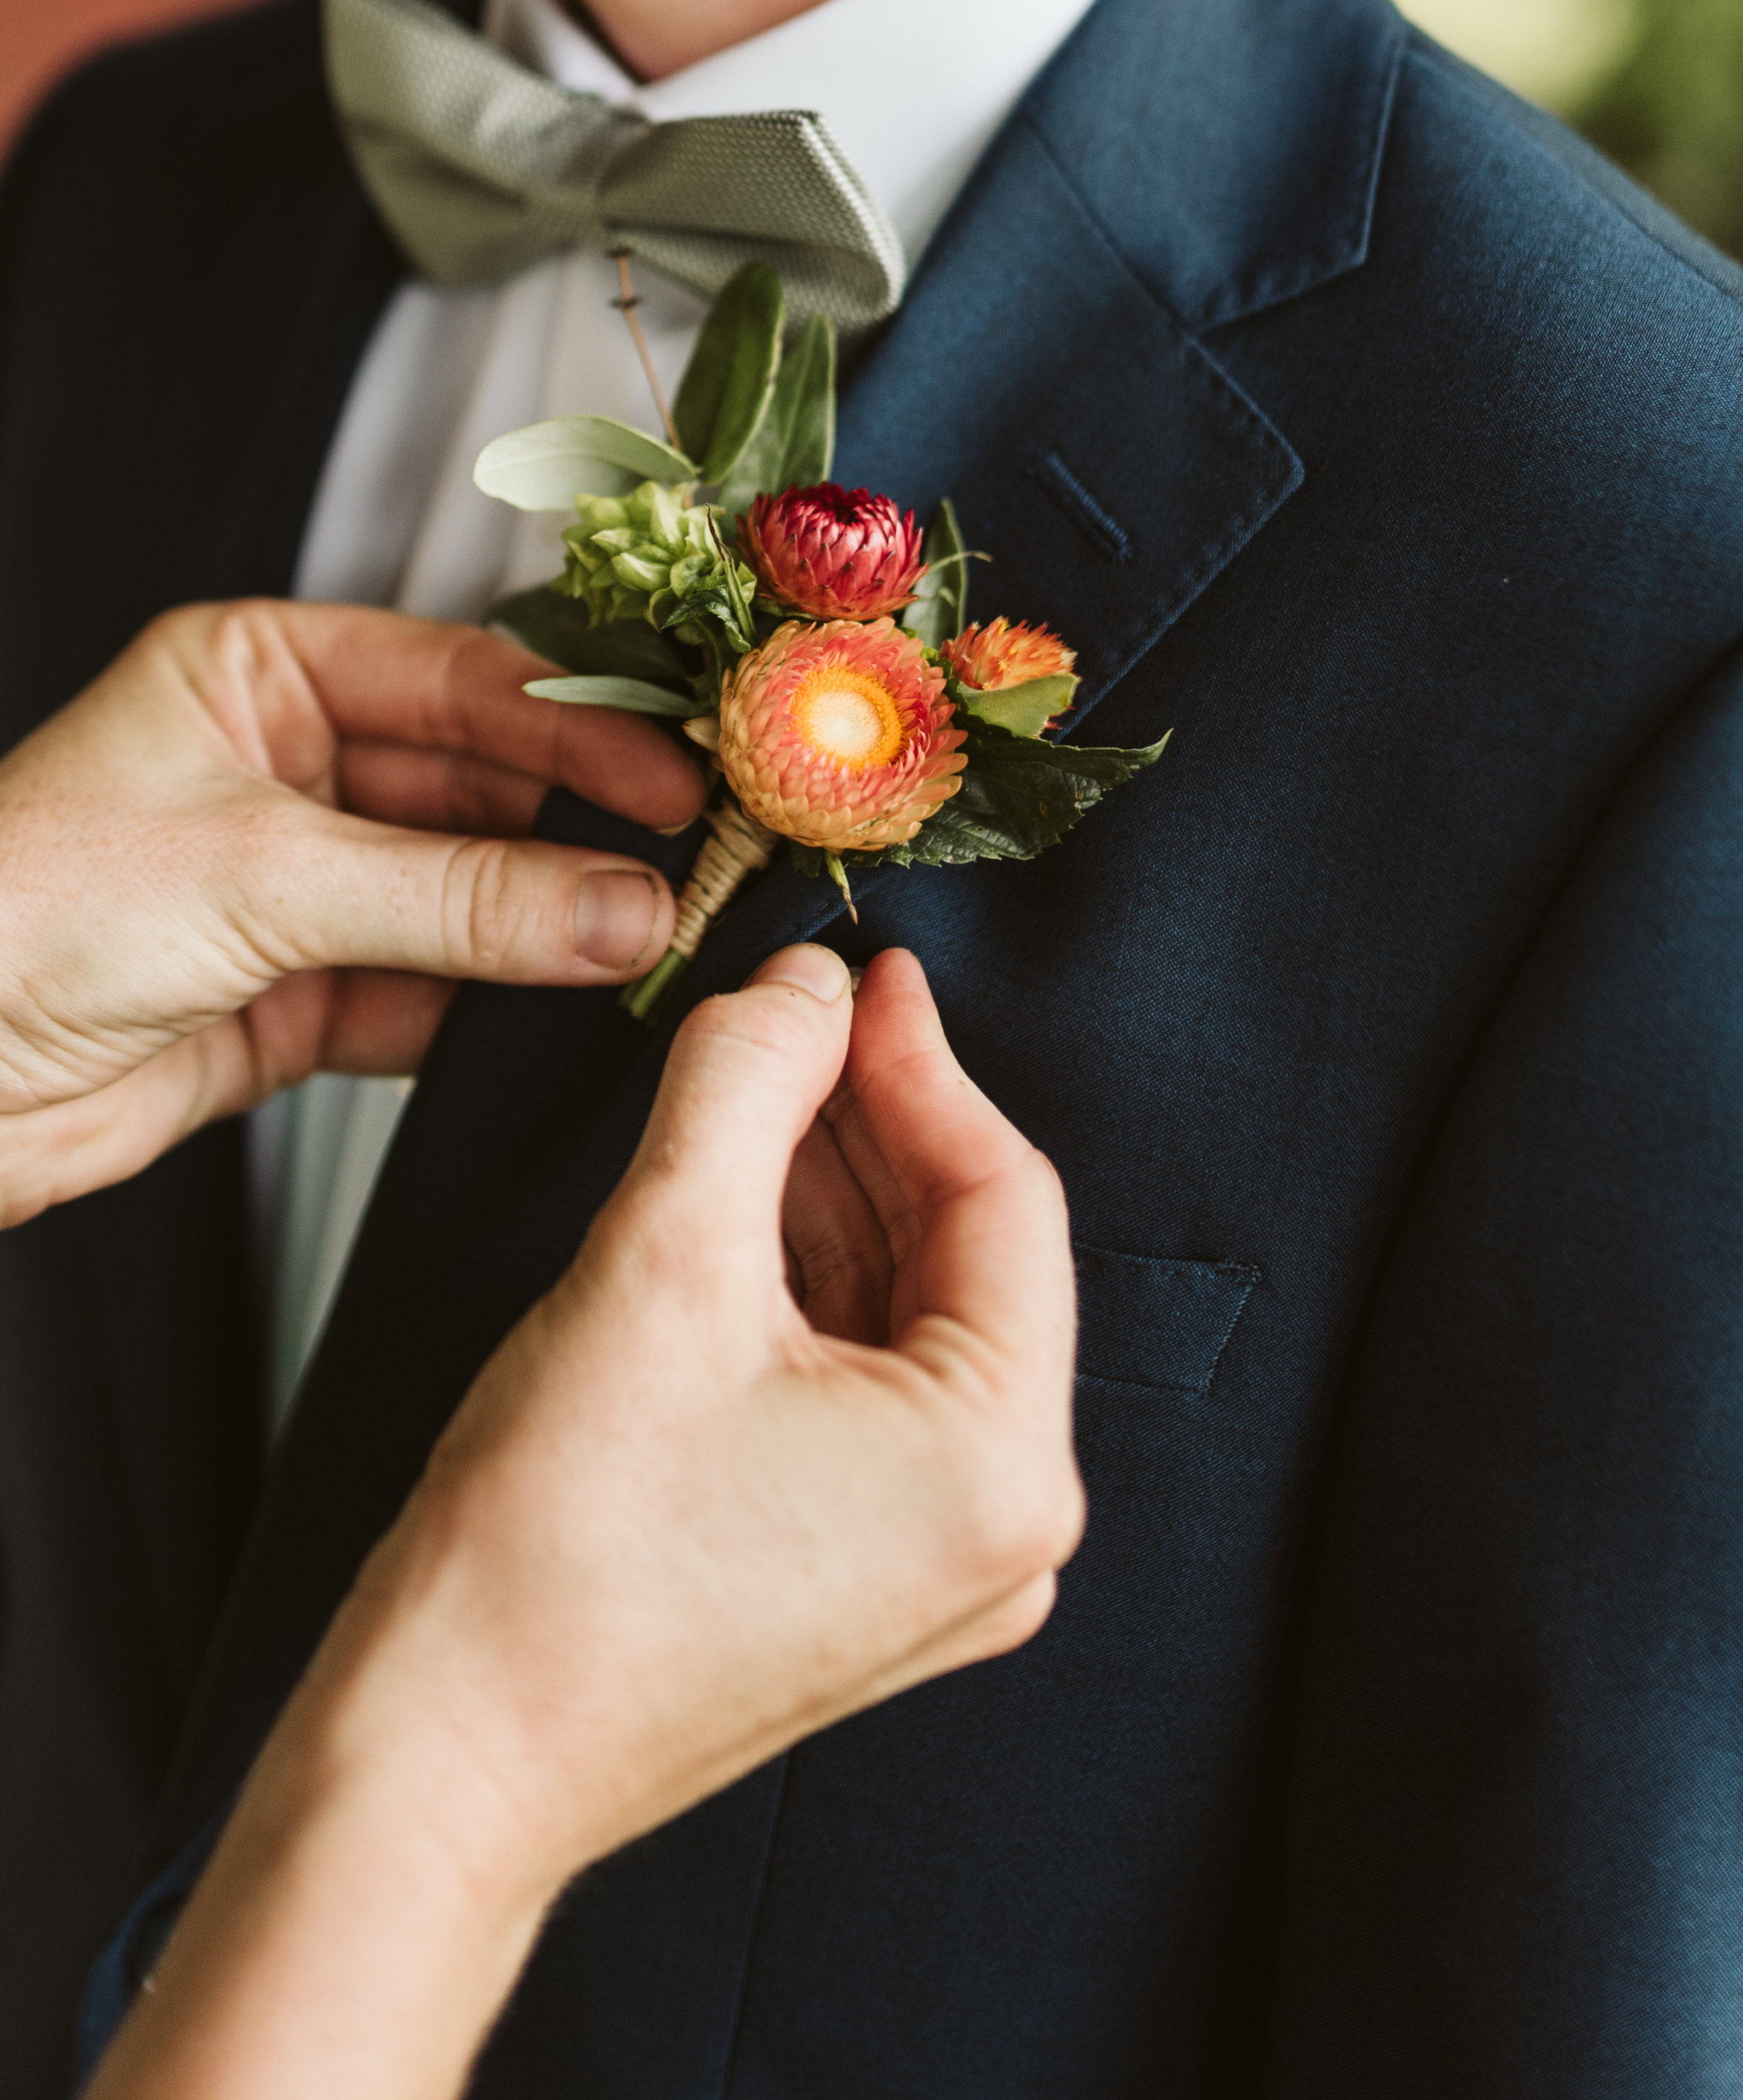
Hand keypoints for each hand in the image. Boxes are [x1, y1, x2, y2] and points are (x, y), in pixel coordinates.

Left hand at [0, 599, 702, 1226]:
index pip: (461, 680)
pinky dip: (496, 1009)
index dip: (579, 728)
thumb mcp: (264, 876)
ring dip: (550, 928)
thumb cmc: (16, 912)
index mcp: (259, 675)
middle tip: (687, 870)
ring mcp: (295, 886)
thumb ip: (461, 898)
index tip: (677, 779)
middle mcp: (284, 769)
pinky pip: (430, 992)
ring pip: (465, 896)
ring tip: (649, 947)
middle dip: (580, 833)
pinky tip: (566, 1011)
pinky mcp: (295, 997)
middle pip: (478, 788)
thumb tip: (622, 908)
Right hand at [92, 946, 1081, 2099]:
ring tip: (751, 1088)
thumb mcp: (662, 1262)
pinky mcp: (862, 1576)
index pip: (1005, 1197)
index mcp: (1005, 1465)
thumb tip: (805, 985)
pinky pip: (864, 1388)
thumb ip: (749, 1086)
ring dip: (830, 1194)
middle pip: (962, 1255)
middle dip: (868, 1124)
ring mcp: (936, 1566)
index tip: (861, 973)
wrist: (447, 1760)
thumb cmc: (552, 1563)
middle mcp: (1005, 1530)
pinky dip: (806, 1287)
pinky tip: (737, 1201)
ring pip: (906, 1314)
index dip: (922, 1062)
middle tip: (790, 1015)